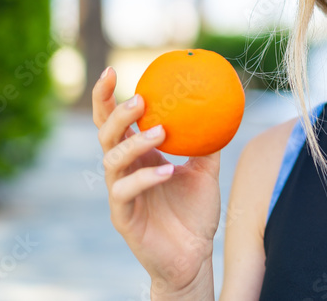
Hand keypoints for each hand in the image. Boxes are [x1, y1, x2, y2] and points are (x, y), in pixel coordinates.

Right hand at [93, 67, 220, 292]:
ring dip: (136, 143)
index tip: (111, 70)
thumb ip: (207, 141)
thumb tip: (220, 105)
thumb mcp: (206, 170)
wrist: (193, 256)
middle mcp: (123, 171)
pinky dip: (146, 177)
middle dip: (116, 113)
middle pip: (106, 135)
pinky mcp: (123, 217)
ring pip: (112, 161)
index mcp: (137, 155)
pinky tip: (168, 170)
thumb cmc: (195, 212)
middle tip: (140, 99)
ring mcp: (120, 193)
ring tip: (161, 132)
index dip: (106, 96)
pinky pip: (127, 192)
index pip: (114, 121)